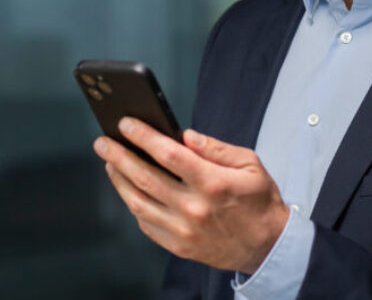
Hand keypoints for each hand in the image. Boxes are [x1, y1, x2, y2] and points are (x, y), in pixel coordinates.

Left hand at [93, 117, 290, 273]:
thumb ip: (216, 148)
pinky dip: (134, 204)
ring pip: (139, 202)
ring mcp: (184, 230)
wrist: (267, 246)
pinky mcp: (179, 246)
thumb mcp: (250, 165)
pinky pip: (146, 224)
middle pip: (145, 177)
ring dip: (119, 180)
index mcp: (213, 183)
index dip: (143, 136)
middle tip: (103, 142)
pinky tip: (128, 190)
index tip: (126, 124)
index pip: (169, 154)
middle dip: (119, 155)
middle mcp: (195, 208)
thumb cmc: (259, 202)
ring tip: (110, 163)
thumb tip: (185, 136)